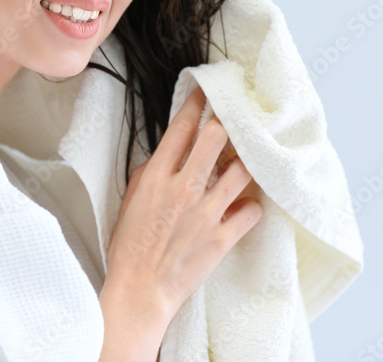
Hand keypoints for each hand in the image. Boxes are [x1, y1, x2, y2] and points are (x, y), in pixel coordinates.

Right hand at [102, 85, 263, 324]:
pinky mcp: (222, 238)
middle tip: (235, 118)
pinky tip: (245, 205)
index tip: (206, 91)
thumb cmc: (130, 247)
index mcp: (157, 177)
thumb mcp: (130, 200)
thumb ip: (149, 173)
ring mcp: (206, 213)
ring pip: (241, 170)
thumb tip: (167, 154)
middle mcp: (184, 189)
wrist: (139, 291)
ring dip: (245, 164)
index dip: (197, 104)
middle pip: (217, 137)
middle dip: (228, 122)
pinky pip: (252, 210)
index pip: (182, 128)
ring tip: (244, 163)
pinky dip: (252, 206)